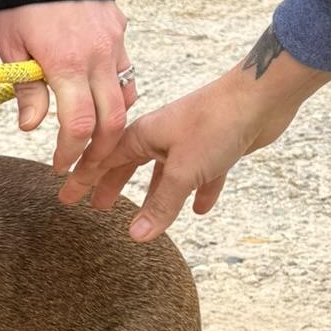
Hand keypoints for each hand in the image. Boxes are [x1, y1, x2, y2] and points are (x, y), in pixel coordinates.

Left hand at [0, 0, 134, 175]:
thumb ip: (26, 89)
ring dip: (114, 125)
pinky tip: (103, 104)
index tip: (60, 166)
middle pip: (113, 120)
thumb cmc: (23, 1)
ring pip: (127, 97)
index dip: (70, 151)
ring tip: (96, 142)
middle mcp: (98, 56)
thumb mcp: (12, 46)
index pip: (78, 124)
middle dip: (101, 151)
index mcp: (66, 63)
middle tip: (85, 168)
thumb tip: (31, 127)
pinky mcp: (120, 32)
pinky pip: (127, 73)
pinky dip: (119, 95)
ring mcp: (114, 43)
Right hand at [58, 30, 330, 240]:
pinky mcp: (216, 148)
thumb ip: (161, 205)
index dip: (84, 180)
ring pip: (165, 174)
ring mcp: (189, 142)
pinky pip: (201, 176)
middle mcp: (162, 136)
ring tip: (143, 215)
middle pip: (130, 165)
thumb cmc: (216, 123)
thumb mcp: (183, 170)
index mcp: (144, 135)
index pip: (103, 161)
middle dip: (113, 185)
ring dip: (154, 194)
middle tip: (96, 206)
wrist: (263, 95)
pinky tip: (199, 209)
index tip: (66, 197)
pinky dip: (196, 192)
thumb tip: (136, 235)